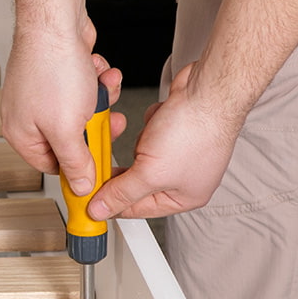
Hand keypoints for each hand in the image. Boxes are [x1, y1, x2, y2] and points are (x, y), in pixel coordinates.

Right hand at [0, 19, 124, 194]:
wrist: (56, 20)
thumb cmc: (51, 67)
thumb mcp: (67, 128)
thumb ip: (75, 162)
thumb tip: (81, 184)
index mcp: (21, 134)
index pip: (53, 166)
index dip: (79, 169)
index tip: (99, 167)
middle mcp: (28, 115)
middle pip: (71, 139)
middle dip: (95, 127)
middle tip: (107, 121)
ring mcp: (43, 93)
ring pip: (82, 112)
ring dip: (101, 100)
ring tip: (103, 87)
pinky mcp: (58, 74)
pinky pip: (84, 89)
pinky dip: (96, 80)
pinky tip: (98, 71)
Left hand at [87, 62, 240, 218]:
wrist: (209, 89)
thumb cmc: (195, 131)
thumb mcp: (150, 172)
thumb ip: (122, 193)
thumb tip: (102, 210)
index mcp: (184, 197)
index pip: (138, 209)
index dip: (112, 205)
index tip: (89, 201)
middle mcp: (184, 177)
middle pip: (137, 182)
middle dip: (127, 166)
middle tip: (106, 162)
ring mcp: (181, 151)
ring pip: (141, 154)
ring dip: (141, 141)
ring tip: (153, 134)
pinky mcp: (175, 128)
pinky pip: (148, 132)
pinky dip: (150, 124)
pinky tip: (161, 119)